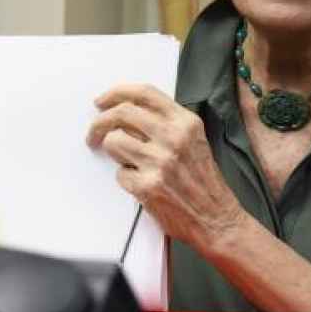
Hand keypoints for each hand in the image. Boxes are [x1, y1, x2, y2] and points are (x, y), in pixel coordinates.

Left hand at [86, 84, 246, 252]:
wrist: (216, 218)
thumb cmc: (203, 181)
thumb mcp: (195, 140)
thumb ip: (167, 123)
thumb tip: (127, 112)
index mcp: (185, 122)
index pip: (144, 93)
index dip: (117, 93)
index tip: (102, 101)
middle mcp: (173, 138)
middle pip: (122, 113)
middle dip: (99, 121)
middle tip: (94, 132)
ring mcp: (160, 162)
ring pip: (113, 141)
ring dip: (112, 151)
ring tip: (125, 161)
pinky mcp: (148, 186)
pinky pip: (119, 173)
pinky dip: (125, 178)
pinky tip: (140, 183)